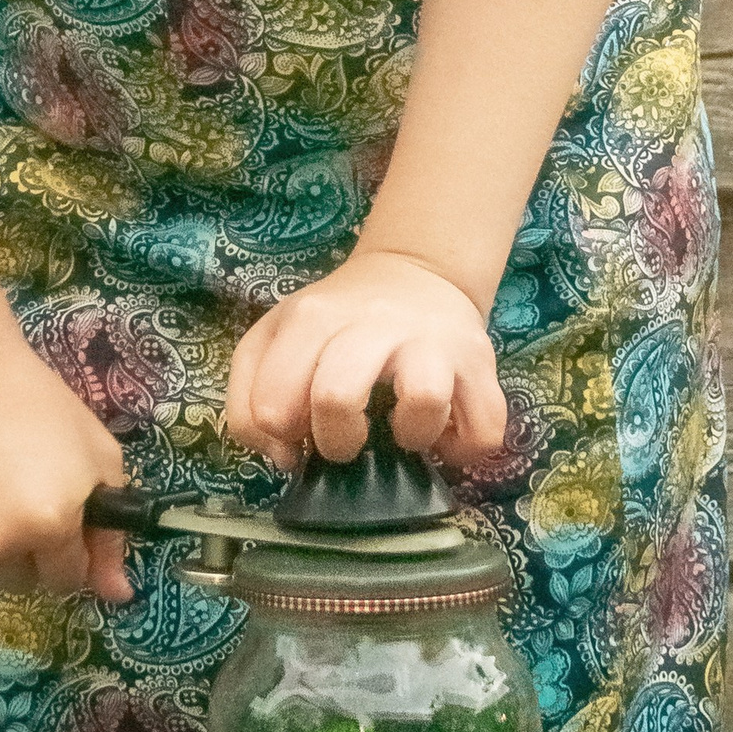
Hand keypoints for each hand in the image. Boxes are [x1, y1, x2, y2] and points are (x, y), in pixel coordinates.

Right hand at [0, 334, 133, 604]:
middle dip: (32, 555)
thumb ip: (111, 533)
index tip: (62, 524)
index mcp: (52, 523)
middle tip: (23, 502)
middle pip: (25, 584)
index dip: (70, 552)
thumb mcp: (97, 457)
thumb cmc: (39, 405)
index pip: (68, 580)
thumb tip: (119, 596)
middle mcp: (2, 542)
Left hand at [226, 246, 509, 473]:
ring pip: (423, 398)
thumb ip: (249, 398)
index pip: (271, 403)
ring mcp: (432, 341)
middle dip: (336, 441)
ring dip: (410, 436)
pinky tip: (443, 436)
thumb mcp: (274, 339)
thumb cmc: (337, 323)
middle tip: (347, 441)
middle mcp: (372, 323)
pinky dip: (462, 450)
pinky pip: (483, 428)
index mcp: (312, 319)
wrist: (416, 275)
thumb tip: (284, 456)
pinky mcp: (481, 363)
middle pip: (336, 396)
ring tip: (402, 434)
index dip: (281, 436)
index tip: (298, 432)